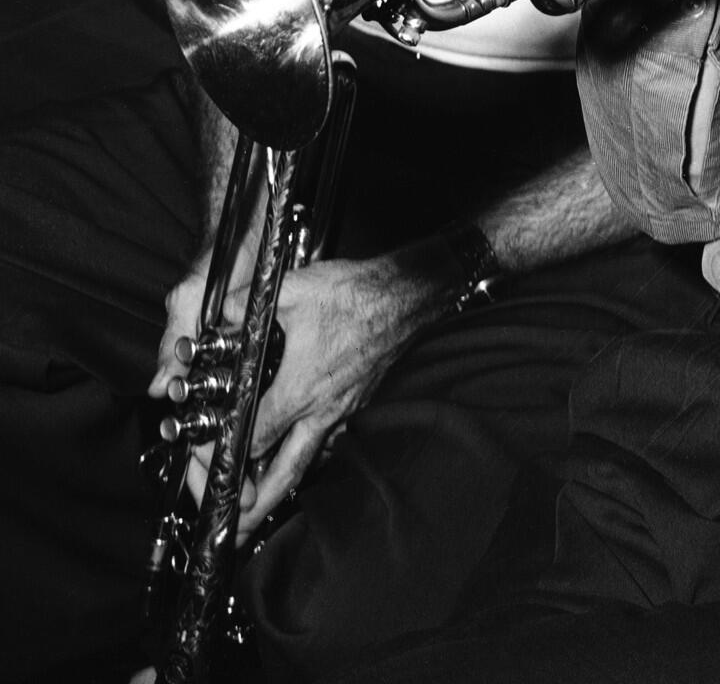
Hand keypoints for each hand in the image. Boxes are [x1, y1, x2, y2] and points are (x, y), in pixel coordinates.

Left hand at [149, 252, 419, 535]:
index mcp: (300, 391)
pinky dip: (307, 456)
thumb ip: (248, 305)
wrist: (405, 297)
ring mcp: (342, 409)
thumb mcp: (293, 292)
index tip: (209, 457)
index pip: (254, 438)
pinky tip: (297, 455)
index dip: (226, 452)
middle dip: (258, 507)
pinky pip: (326, 440)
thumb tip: (221, 312)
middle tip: (236, 532)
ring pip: (307, 459)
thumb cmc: (356, 296)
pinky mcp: (355, 402)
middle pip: (285, 472)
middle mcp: (321, 410)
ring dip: (281, 486)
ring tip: (261, 508)